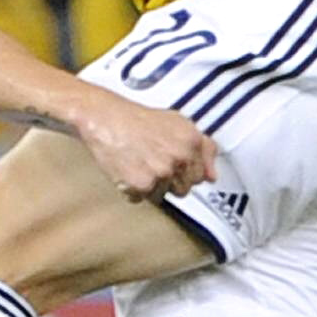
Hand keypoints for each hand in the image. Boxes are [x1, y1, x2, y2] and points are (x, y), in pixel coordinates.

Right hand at [69, 84, 217, 201]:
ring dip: (149, 186)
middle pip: (182, 189)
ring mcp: (161, 172)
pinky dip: (130, 189)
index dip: (183, 171)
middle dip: (168, 180)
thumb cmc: (136, 119)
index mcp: (191, 141)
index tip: (171, 163)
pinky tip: (126, 169)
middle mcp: (179, 157)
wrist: (104, 117)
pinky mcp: (140, 184)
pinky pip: (139, 199)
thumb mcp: (177, 123)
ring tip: (138, 163)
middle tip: (151, 161)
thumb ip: (203, 149)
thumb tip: (212, 176)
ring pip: (161, 196)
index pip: (200, 176)